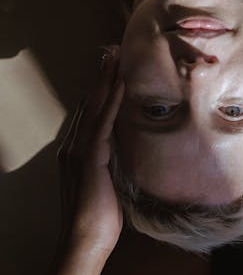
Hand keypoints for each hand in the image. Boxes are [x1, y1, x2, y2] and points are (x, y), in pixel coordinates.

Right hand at [55, 47, 124, 273]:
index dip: (101, 89)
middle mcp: (74, 145)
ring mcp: (80, 149)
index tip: (112, 69)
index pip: (90, 112)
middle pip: (89, 102)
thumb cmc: (100, 215)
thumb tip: (122, 149)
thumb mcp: (106, 182)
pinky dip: (111, 100)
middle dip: (101, 75)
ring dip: (105, 79)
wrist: (86, 238)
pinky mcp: (90, 157)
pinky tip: (120, 83)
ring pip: (94, 106)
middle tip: (112, 51)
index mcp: (77, 150)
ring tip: (114, 56)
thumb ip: (109, 162)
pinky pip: (103, 122)